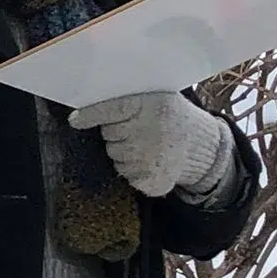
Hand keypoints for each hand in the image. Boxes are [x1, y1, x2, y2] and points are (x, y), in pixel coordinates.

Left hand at [69, 91, 229, 198]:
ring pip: (116, 156)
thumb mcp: (155, 97)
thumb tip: (86, 107)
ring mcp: (151, 159)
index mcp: (150, 105)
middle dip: (117, 132)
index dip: (90, 115)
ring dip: (125, 151)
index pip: (111, 109)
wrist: (201, 144)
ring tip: (148, 143)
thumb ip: (125, 99)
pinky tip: (150, 160)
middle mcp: (150, 132)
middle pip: (110, 135)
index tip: (75, 120)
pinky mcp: (152, 180)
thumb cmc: (169, 117)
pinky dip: (133, 169)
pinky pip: (126, 174)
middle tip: (139, 128)